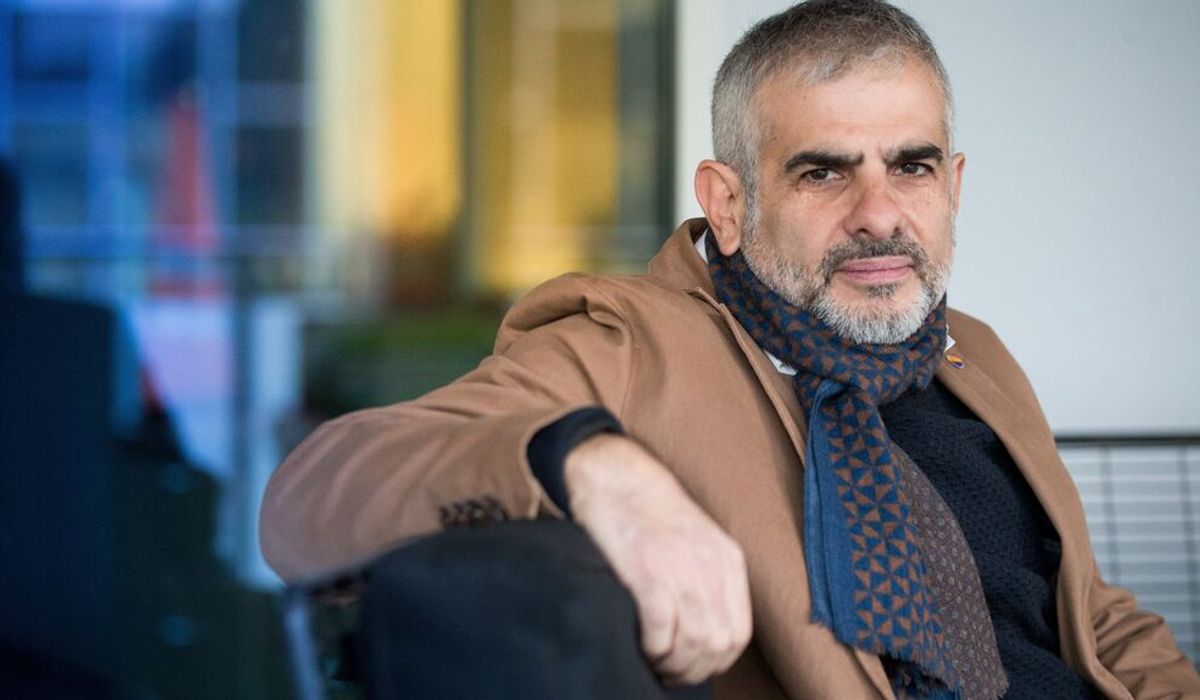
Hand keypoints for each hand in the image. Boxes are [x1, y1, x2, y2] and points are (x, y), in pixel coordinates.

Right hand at [564, 433, 751, 684]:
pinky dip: (652, 648)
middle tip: (668, 671)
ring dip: (671, 664)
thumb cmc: (649, 515)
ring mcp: (680, 566)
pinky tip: (640, 642)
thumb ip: (709, 580)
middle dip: (692, 669)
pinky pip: (661, 631)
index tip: (690, 665)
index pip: (739, 632)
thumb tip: (706, 637)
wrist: (616, 477)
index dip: (715, 661)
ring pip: (693, 643)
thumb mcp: (698, 542)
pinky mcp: (647, 569)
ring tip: (653, 660)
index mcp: (728, 559)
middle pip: (718, 644)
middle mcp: (710, 564)